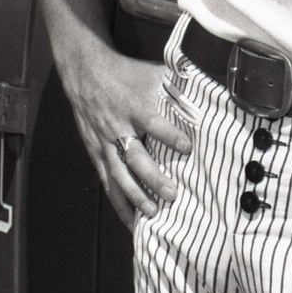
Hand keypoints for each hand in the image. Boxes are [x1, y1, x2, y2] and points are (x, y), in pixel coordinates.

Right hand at [65, 43, 192, 228]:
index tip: (187, 147)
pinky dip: (118, 202)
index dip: (168, 135)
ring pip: (118, 174)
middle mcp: (117, 126)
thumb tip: (207, 92)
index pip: (151, 121)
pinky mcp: (96, 152)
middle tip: (172, 194)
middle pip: (134, 156)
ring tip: (153, 213)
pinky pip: (107, 180)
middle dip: (152, 177)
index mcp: (133, 105)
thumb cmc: (124, 73)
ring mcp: (104, 142)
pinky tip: (131, 220)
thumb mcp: (149, 73)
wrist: (84, 72)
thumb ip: (175, 84)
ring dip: (135, 196)